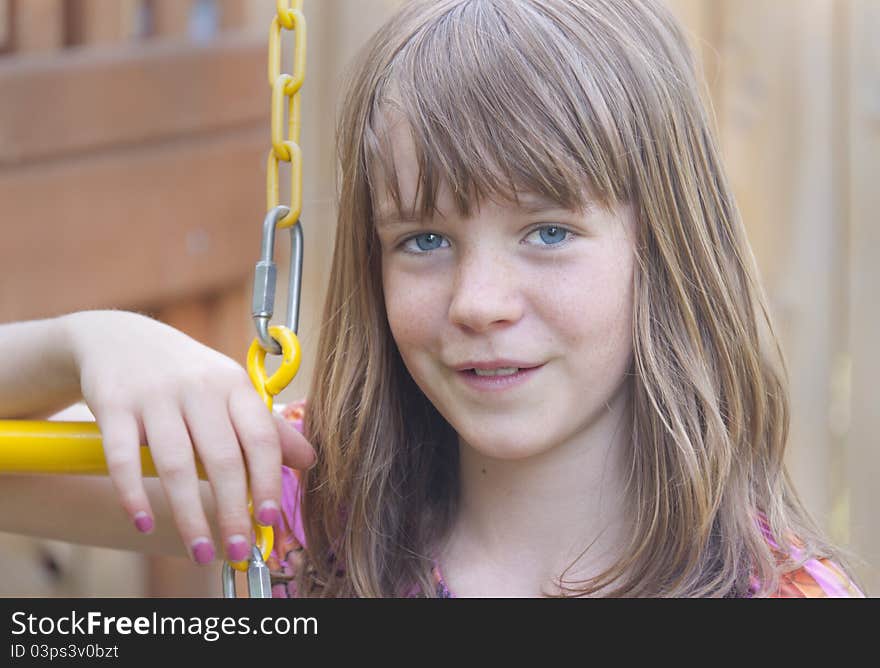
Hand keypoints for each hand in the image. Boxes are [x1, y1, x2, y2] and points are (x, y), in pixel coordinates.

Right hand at [63, 310, 315, 564]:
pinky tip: (144, 522)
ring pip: (175, 464)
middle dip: (233, 511)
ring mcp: (154, 396)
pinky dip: (133, 494)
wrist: (119, 338)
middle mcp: (199, 388)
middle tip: (240, 550)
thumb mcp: (230, 390)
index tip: (269, 520)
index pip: (261, 437)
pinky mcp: (114, 405)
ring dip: (189, 515)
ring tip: (200, 551)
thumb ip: (267, 427)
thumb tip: (310, 461)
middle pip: (222, 458)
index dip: (268, 481)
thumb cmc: (187, 375)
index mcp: (234, 386)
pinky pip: (123, 458)